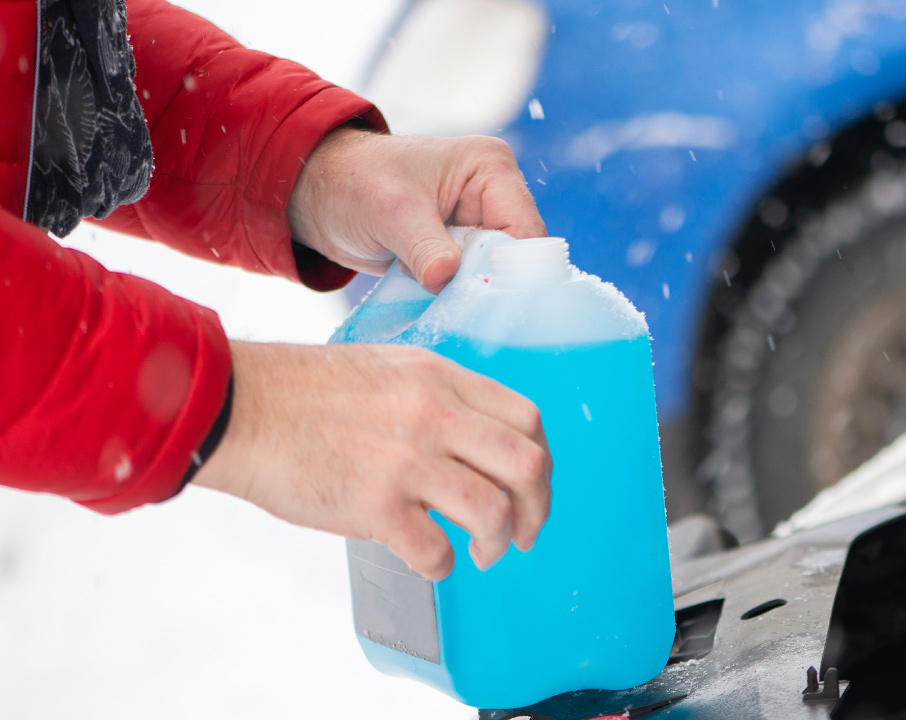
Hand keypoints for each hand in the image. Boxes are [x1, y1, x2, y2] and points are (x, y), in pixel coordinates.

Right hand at [192, 341, 552, 578]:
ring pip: (494, 512)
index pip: (527, 419)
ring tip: (482, 553)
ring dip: (498, 542)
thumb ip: (439, 398)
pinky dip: (441, 566)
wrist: (240, 407)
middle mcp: (435, 415)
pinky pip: (436, 551)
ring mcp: (408, 461)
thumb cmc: (304, 392)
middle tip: (523, 532)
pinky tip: (429, 562)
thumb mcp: (389, 368)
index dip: (540, 460)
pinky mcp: (376, 506)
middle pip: (527, 466)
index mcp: (441, 379)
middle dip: (536, 509)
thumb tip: (476, 440)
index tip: (531, 486)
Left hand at [288, 129, 546, 292]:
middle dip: (493, 283)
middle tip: (469, 311)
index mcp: (491, 169)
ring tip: (449, 305)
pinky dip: (460, 295)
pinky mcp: (462, 249)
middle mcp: (496, 195)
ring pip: (498, 273)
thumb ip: (425, 247)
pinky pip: (476, 281)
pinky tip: (442, 303)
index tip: (491, 300)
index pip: (525, 229)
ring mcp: (480, 224)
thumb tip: (447, 278)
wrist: (320, 193)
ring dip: (473, 292)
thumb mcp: (392, 212)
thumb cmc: (355, 183)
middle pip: (518, 256)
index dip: (513, 267)